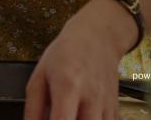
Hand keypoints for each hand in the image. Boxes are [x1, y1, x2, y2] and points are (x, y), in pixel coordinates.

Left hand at [24, 0, 136, 119]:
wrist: (96, 37)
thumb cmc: (65, 54)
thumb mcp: (39, 75)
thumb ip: (33, 108)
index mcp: (68, 86)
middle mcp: (91, 98)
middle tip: (57, 116)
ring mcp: (107, 105)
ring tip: (70, 114)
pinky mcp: (117, 110)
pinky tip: (84, 115)